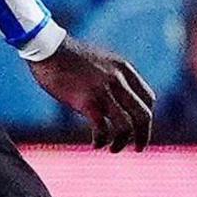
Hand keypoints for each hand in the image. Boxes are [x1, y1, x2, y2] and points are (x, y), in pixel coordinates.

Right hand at [34, 39, 153, 151]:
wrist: (47, 47)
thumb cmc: (68, 56)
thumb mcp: (100, 62)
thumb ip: (111, 78)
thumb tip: (113, 100)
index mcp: (125, 69)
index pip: (149, 99)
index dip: (147, 118)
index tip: (139, 128)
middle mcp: (119, 80)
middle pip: (144, 115)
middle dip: (144, 135)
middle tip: (138, 149)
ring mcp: (104, 91)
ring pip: (126, 126)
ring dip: (122, 142)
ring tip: (113, 149)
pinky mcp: (87, 101)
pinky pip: (103, 129)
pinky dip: (101, 140)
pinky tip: (96, 144)